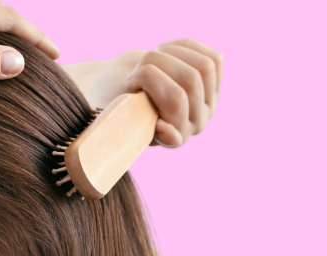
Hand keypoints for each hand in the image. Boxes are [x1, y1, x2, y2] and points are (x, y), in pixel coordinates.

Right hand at [64, 40, 222, 147]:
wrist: (118, 90)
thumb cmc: (113, 104)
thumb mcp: (119, 114)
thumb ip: (142, 126)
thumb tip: (175, 138)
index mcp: (174, 138)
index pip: (174, 99)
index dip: (149, 79)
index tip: (128, 82)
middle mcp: (195, 124)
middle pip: (190, 79)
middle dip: (156, 62)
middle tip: (135, 68)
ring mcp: (208, 103)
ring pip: (203, 66)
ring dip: (171, 53)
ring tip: (151, 57)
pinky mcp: (213, 84)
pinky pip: (213, 58)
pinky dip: (186, 47)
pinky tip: (166, 51)